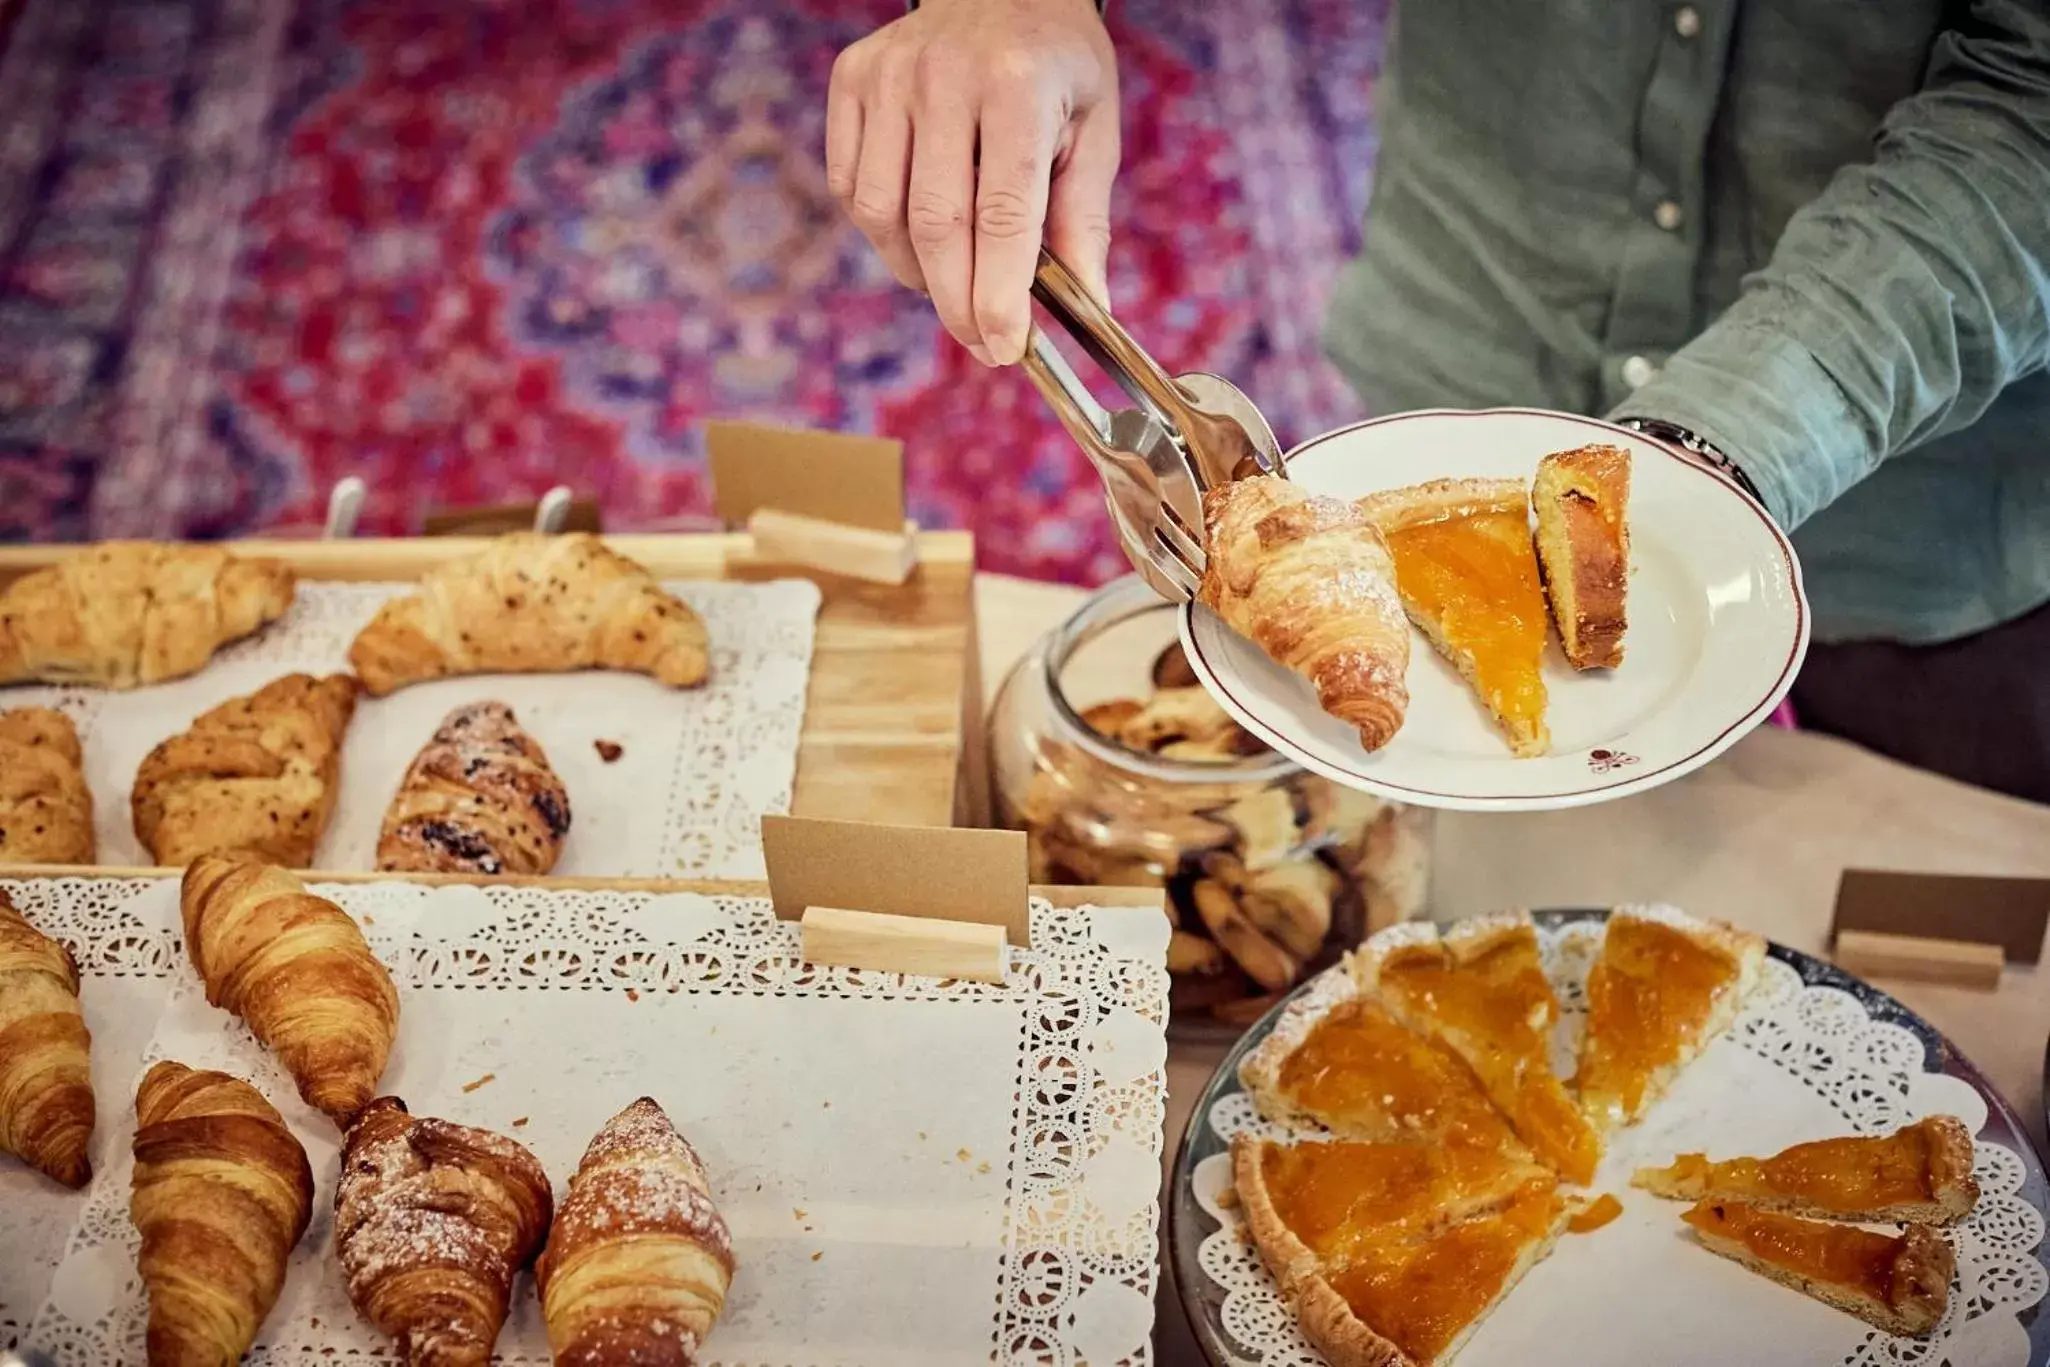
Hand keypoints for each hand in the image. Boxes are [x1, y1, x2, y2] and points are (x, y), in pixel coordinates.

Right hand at [827, 0, 1117, 366]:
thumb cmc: (1055, 66)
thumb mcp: (1094, 130)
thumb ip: (1084, 220)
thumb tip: (1089, 307)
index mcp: (1017, 85)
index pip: (1003, 214)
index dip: (999, 294)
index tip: (1006, 348)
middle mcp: (942, 75)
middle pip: (935, 225)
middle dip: (958, 302)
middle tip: (983, 344)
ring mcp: (887, 76)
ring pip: (881, 214)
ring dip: (917, 272)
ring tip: (954, 282)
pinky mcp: (850, 81)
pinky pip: (848, 186)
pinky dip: (881, 230)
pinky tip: (918, 233)